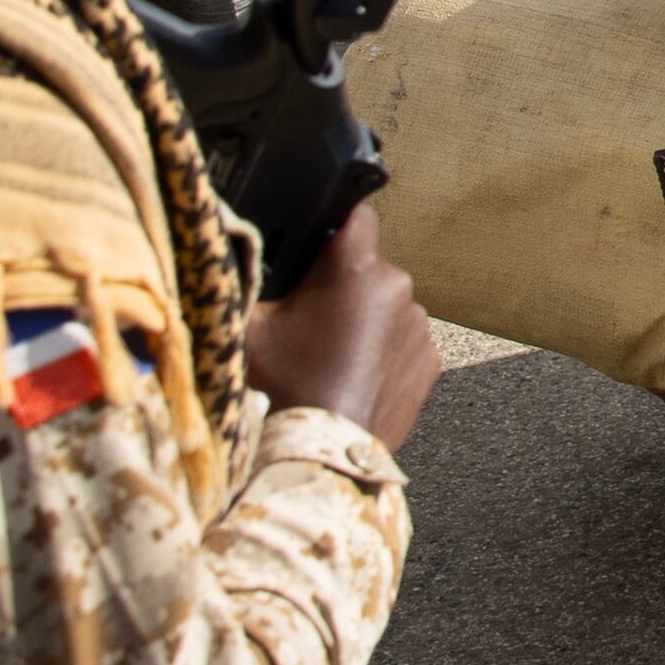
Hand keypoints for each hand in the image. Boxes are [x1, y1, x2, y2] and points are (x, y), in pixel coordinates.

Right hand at [243, 205, 440, 447]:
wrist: (321, 449)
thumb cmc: (285, 389)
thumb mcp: (248, 329)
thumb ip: (247, 286)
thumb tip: (234, 263)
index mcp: (354, 266)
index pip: (356, 215)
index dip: (336, 227)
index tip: (322, 247)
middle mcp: (396, 287)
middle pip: (368, 270)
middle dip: (343, 288)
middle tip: (311, 322)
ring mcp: (417, 325)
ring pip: (387, 309)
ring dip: (365, 323)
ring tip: (331, 357)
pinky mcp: (430, 360)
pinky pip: (405, 344)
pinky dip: (384, 355)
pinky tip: (354, 377)